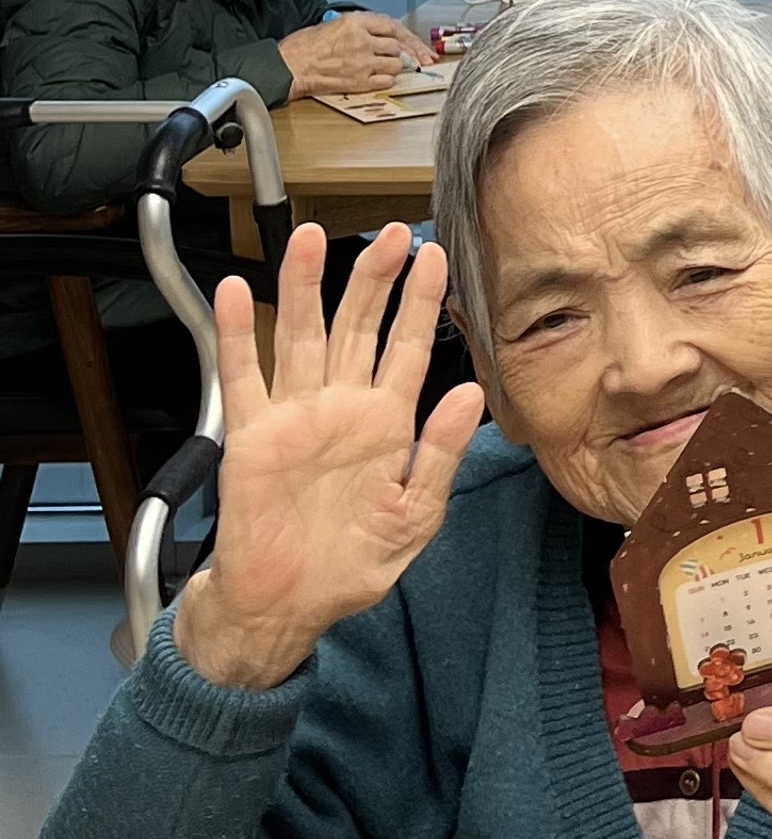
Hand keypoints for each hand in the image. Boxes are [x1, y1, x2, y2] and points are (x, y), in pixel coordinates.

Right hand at [172, 223, 485, 690]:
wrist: (288, 605)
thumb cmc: (352, 564)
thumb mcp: (414, 513)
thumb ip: (441, 453)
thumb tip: (471, 396)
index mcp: (387, 423)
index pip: (409, 347)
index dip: (421, 302)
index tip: (435, 257)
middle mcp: (343, 408)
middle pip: (358, 327)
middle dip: (374, 278)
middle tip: (390, 233)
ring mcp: (296, 416)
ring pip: (302, 336)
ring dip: (305, 287)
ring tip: (310, 239)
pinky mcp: (251, 436)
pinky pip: (244, 376)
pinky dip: (236, 334)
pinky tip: (235, 294)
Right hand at [279, 10, 433, 100]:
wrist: (288, 66)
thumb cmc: (303, 46)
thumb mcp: (333, 23)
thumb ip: (360, 27)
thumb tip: (382, 34)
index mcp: (355, 23)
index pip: (393, 27)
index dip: (408, 37)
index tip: (417, 45)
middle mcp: (362, 41)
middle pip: (397, 46)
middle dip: (403, 53)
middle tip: (411, 59)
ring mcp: (362, 62)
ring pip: (395, 64)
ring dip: (394, 66)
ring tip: (383, 66)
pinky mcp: (359, 81)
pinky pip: (386, 82)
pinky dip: (387, 80)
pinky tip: (379, 78)